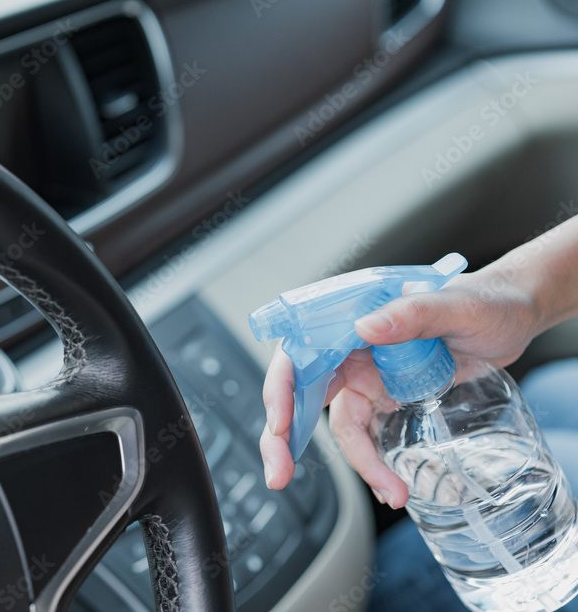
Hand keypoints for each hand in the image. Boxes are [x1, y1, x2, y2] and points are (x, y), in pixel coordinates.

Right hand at [259, 271, 540, 507]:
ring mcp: (366, 376)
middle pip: (301, 393)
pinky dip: (374, 462)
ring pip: (339, 423)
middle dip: (284, 437)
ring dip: (355, 462)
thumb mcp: (453, 304)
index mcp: (351, 317)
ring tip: (390, 492)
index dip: (281, 388)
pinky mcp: (386, 398)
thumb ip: (411, 312)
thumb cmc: (483, 300)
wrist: (511, 318)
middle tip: (280, 474)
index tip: (281, 425)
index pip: (300, 351)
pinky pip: (368, 434)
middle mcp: (350, 348)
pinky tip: (391, 482)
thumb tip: (365, 327)